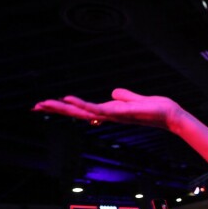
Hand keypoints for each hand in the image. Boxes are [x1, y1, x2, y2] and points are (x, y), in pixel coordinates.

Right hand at [33, 90, 186, 130]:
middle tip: (35, 107)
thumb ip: (124, 96)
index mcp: (111, 111)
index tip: (47, 104)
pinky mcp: (121, 113)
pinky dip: (82, 104)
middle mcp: (109, 116)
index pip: (84, 110)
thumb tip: (114, 92)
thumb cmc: (157, 109)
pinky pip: (97, 109)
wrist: (172, 115)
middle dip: (57, 110)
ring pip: (83, 112)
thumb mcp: (136, 99)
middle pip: (78, 113)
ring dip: (63, 108)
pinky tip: (68, 99)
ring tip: (44, 103)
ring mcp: (114, 115)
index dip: (66, 108)